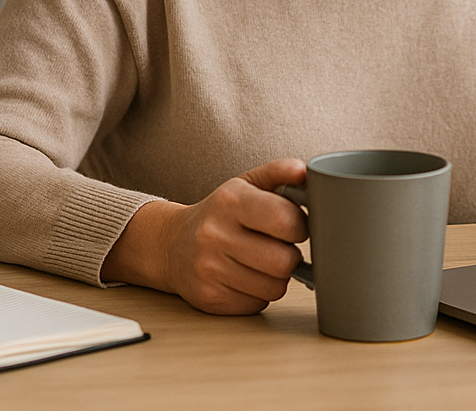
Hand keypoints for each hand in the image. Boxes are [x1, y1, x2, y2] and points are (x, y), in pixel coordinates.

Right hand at [101, 158, 308, 313]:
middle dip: (291, 256)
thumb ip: (278, 172)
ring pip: (274, 287)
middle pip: (284, 261)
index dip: (300, 226)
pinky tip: (247, 278)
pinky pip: (258, 303)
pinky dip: (259, 293)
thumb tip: (303, 171)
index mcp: (230, 200)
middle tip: (280, 247)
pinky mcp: (209, 298)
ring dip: (277, 277)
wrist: (172, 243)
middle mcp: (215, 234)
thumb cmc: (218, 213)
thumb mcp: (245, 184)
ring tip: (263, 262)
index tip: (295, 226)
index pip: (285, 220)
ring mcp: (209, 269)